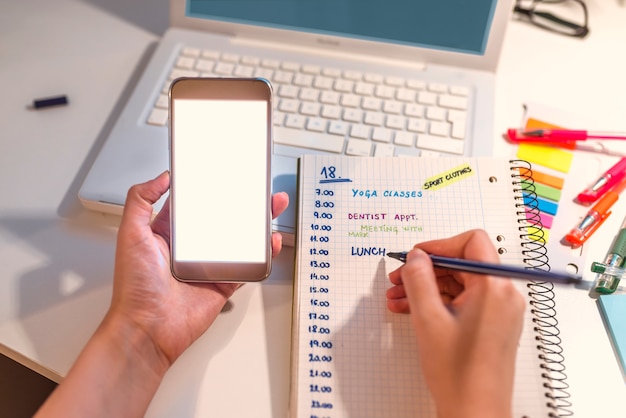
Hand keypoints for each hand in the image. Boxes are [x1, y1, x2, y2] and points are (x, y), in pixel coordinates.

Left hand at [36, 171, 288, 417]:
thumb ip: (140, 201)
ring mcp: (208, 267)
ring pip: (238, 241)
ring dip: (256, 225)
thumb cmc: (135, 287)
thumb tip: (160, 177)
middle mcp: (188, 250)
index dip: (206, 190)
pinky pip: (247, 267)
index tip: (221, 176)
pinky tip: (270, 242)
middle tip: (256, 188)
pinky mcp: (223, 285)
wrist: (148, 329)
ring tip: (270, 208)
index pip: (190, 206)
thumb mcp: (131, 234)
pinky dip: (262, 255)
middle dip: (240, 204)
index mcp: (167, 235)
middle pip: (220, 220)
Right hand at [386, 230, 524, 417]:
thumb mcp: (428, 319)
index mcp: (495, 288)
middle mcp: (503, 295)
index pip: (472, 242)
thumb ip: (419, 279)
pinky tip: (411, 309)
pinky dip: (437, 301)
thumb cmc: (460, 374)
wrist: (474, 413)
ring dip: (427, 286)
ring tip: (398, 297)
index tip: (416, 256)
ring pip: (459, 283)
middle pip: (463, 263)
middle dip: (427, 269)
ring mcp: (499, 310)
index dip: (439, 245)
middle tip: (399, 278)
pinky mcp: (491, 324)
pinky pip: (462, 300)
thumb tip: (416, 257)